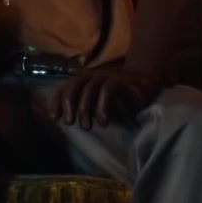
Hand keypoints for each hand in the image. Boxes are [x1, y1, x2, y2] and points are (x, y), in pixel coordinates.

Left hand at [47, 67, 161, 130]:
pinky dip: (103, 105)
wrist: (147, 84)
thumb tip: (64, 119)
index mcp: (84, 80)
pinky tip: (103, 121)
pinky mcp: (121, 78)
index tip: (54, 118)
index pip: (65, 88)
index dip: (57, 101)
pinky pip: (108, 89)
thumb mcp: (98, 105)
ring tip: (87, 127)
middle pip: (74, 85)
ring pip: (90, 88)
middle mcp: (93, 75)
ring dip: (86, 108)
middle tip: (70, 123)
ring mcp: (107, 75)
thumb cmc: (119, 98)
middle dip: (69, 104)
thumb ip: (84, 109)